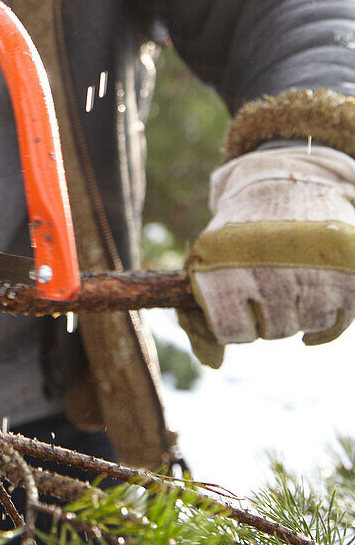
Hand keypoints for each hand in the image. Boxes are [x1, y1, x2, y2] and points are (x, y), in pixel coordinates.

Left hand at [179, 144, 354, 367]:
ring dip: (298, 310)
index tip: (239, 302)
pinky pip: (334, 322)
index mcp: (226, 261)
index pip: (230, 330)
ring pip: (303, 325)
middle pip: (271, 330)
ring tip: (292, 274)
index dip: (234, 322)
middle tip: (269, 280)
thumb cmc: (242, 228)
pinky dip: (326, 316)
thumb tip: (212, 364)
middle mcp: (269, 266)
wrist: (288, 181)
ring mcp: (312, 269)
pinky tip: (317, 292)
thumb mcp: (211, 258)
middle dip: (268, 314)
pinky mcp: (348, 273)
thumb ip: (204, 311)